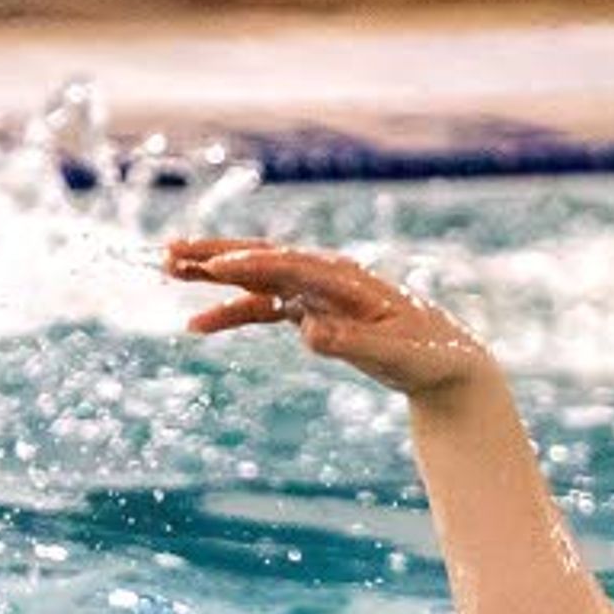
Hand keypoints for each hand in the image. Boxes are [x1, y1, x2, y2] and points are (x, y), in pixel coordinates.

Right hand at [162, 239, 497, 401]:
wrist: (447, 361)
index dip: (254, 265)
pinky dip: (232, 312)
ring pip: (256, 278)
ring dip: (213, 275)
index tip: (216, 267)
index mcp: (349, 280)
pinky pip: (263, 308)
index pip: (292, 265)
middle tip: (168, 252)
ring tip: (166, 269)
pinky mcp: (311, 310)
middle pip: (263, 258)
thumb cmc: (429, 356)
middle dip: (216, 254)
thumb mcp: (398, 356)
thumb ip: (354, 344)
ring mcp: (316, 292)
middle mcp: (328, 278)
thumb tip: (308, 333)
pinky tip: (196, 325)